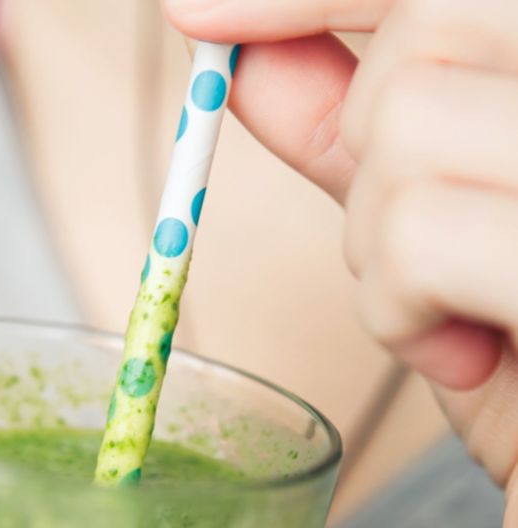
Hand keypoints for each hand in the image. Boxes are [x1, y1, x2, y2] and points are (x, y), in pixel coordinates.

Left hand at [163, 0, 517, 527]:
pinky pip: (421, 230)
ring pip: (409, 132)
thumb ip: (356, 143)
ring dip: (381, 253)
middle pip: (424, 38)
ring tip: (447, 324)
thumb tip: (249, 59)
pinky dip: (399, 314)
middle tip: (415, 259)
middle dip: (369, 158)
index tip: (196, 12)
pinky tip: (464, 361)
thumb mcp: (435, 245)